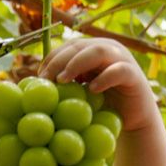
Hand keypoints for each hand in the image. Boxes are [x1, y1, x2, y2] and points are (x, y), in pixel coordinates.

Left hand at [38, 38, 158, 132]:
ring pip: (98, 51)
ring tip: (62, 80)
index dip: (51, 58)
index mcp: (91, 51)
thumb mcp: (80, 94)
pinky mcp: (133, 75)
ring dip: (77, 63)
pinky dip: (104, 78)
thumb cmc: (102, 106)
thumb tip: (31, 86)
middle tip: (45, 79)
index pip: (67, 47)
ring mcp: (121, 60)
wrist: (132, 119)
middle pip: (79, 46)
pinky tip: (91, 90)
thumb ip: (64, 85)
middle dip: (59, 61)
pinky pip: (119, 71)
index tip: (38, 77)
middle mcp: (106, 49)